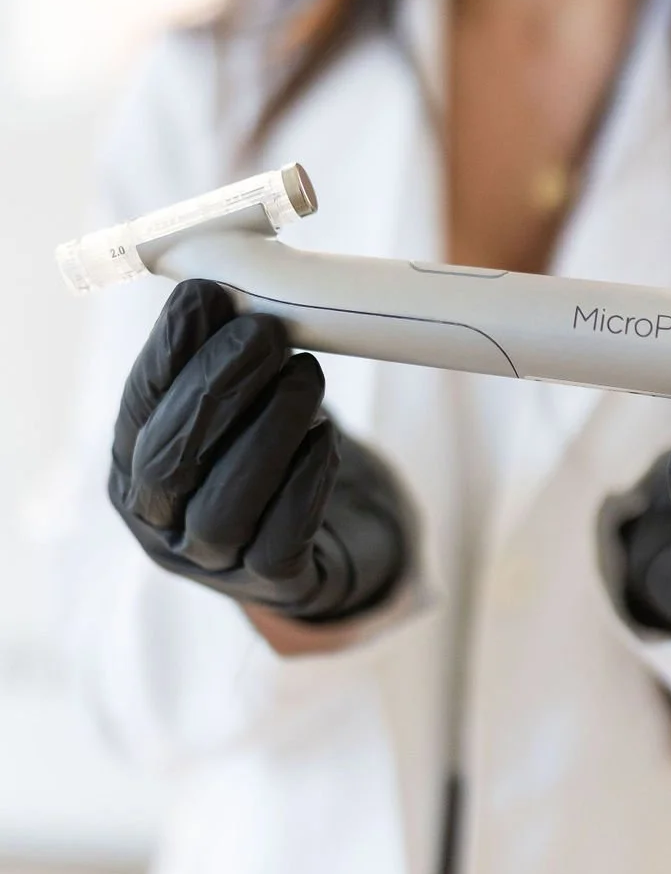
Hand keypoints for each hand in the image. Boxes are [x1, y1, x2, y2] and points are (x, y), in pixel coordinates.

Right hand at [108, 279, 416, 627]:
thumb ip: (217, 358)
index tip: (205, 297)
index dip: (167, 355)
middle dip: (215, 389)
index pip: (139, 410)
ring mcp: (215, 563)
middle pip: (170, 462)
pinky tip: (325, 437)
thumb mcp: (238, 404)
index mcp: (134, 469)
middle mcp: (162, 524)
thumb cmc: (270, 454)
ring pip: (223, 506)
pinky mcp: (275, 584)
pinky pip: (281, 541)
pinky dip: (304, 483)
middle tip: (264, 332)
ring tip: (307, 375)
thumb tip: (209, 289)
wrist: (332, 538)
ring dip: (267, 432)